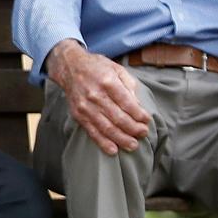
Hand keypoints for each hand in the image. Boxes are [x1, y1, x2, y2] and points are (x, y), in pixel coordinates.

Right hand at [46, 39, 148, 155]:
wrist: (69, 66)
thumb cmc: (97, 67)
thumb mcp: (117, 69)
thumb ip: (129, 86)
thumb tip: (138, 106)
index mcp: (108, 82)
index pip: (127, 103)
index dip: (139, 115)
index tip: (147, 120)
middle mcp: (95, 95)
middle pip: (118, 118)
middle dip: (134, 129)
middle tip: (143, 133)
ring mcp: (85, 107)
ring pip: (106, 128)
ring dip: (121, 139)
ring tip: (133, 145)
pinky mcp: (78, 115)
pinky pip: (92, 131)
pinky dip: (102, 142)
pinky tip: (113, 150)